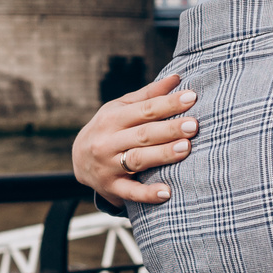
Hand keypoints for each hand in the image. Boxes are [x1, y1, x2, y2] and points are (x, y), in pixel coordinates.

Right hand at [71, 71, 197, 205]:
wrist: (78, 160)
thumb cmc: (109, 129)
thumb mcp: (121, 109)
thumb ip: (149, 96)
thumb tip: (177, 78)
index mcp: (112, 118)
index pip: (145, 109)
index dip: (168, 103)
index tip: (192, 98)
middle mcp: (108, 141)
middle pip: (143, 134)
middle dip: (169, 129)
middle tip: (194, 125)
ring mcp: (108, 166)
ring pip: (138, 159)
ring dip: (162, 155)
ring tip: (185, 148)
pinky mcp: (112, 187)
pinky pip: (131, 192)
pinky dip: (148, 194)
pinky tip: (167, 192)